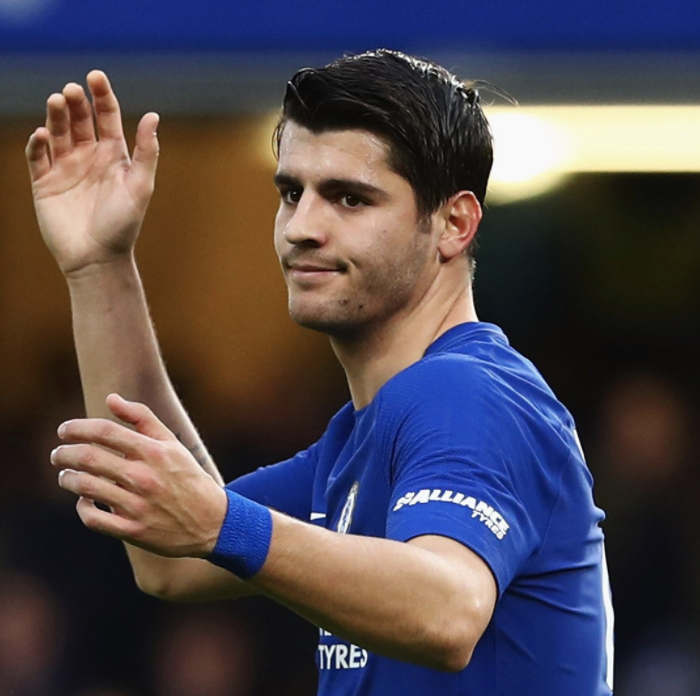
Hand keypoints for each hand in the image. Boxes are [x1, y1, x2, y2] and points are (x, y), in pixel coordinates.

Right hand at [26, 71, 159, 276]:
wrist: (98, 258)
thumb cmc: (124, 225)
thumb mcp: (141, 186)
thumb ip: (147, 152)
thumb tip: (154, 116)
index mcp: (114, 155)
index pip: (106, 116)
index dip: (101, 95)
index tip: (95, 76)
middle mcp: (89, 157)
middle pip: (80, 119)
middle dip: (75, 102)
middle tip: (71, 90)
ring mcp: (66, 168)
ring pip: (58, 132)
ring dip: (55, 115)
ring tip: (56, 100)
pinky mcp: (45, 183)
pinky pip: (38, 156)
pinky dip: (38, 144)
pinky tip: (43, 136)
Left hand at [50, 394, 226, 557]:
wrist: (212, 521)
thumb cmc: (187, 477)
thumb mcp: (171, 444)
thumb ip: (142, 418)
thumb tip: (110, 398)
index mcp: (154, 452)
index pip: (105, 432)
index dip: (77, 428)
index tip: (64, 431)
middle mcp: (144, 477)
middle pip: (88, 458)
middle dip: (64, 453)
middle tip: (58, 454)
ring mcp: (138, 506)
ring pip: (85, 488)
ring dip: (67, 479)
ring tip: (66, 475)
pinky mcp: (134, 531)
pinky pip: (93, 519)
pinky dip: (82, 507)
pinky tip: (83, 500)